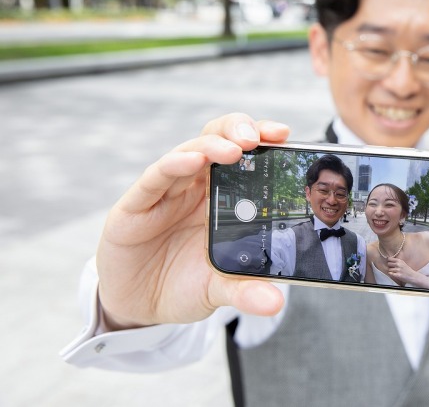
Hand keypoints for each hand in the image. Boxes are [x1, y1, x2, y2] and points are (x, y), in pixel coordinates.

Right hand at [96, 113, 289, 329]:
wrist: (137, 307)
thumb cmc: (183, 284)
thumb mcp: (219, 289)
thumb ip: (245, 291)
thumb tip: (276, 303)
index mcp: (224, 197)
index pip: (246, 156)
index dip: (264, 139)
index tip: (284, 135)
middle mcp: (197, 186)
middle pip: (219, 140)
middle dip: (240, 130)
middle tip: (259, 137)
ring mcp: (167, 192)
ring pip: (190, 151)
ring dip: (212, 145)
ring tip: (233, 149)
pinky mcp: (137, 205)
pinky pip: (156, 178)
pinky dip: (174, 165)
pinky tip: (192, 160)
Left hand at [386, 257, 428, 288]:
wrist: (412, 276)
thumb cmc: (407, 270)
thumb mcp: (403, 263)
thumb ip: (397, 261)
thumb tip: (389, 260)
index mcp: (399, 260)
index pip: (389, 259)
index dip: (389, 261)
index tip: (390, 263)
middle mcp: (398, 264)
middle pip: (388, 264)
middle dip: (390, 266)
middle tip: (393, 268)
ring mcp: (398, 270)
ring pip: (389, 269)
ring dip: (391, 271)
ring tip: (395, 272)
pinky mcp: (397, 275)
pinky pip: (390, 273)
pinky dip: (391, 274)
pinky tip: (395, 274)